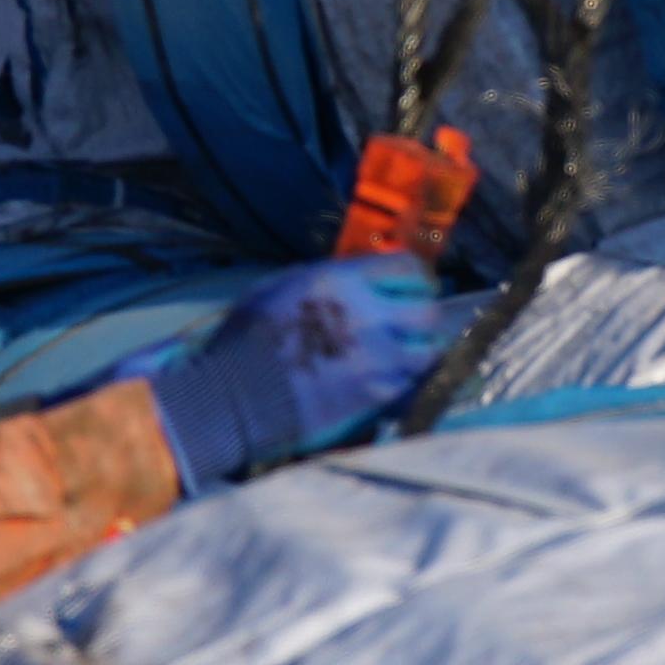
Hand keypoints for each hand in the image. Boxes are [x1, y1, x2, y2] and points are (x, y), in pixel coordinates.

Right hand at [140, 257, 450, 490]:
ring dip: (419, 352)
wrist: (236, 398)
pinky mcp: (379, 395)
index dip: (412, 277)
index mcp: (342, 280)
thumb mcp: (277, 288)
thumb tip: (350, 279)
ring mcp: (380, 357)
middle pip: (426, 307)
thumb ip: (322, 280)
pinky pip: (415, 385)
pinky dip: (410, 384)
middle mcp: (370, 313)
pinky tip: (394, 385)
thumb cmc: (245, 341)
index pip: (406, 267)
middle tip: (408, 324)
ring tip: (403, 358)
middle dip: (419, 314)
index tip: (408, 287)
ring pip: (429, 348)